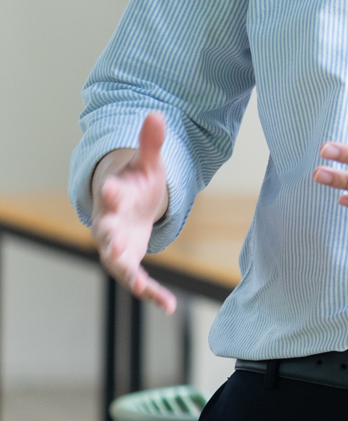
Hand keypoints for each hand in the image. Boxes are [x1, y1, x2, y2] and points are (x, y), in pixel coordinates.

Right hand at [88, 113, 177, 312]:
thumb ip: (150, 144)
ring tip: (139, 283)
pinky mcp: (129, 264)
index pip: (109, 193)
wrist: (128, 208)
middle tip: (110, 240)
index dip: (111, 190)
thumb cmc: (136, 185)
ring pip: (117, 261)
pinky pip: (139, 281)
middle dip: (107, 235)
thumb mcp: (147, 165)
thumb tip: (157, 114)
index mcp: (114, 198)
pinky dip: (152, 293)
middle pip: (105, 231)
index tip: (111, 186)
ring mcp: (117, 247)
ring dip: (126, 270)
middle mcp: (110, 225)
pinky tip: (169, 305)